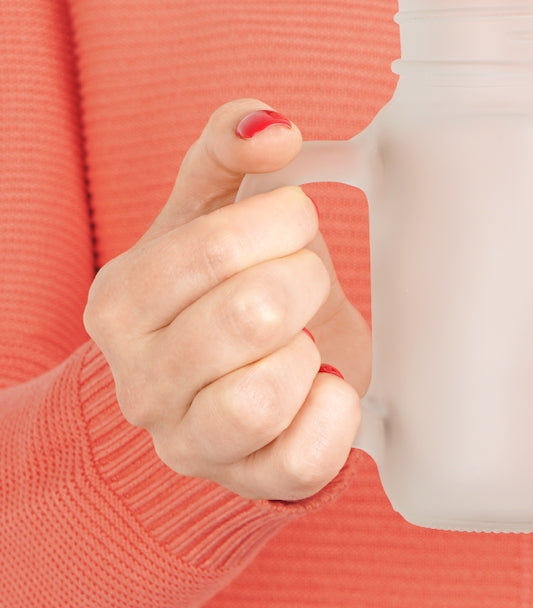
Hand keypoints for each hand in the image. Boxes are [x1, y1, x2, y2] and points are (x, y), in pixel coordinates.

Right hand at [84, 100, 369, 500]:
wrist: (231, 376)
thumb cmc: (223, 285)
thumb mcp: (213, 207)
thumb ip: (229, 148)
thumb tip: (272, 126)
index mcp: (122, 301)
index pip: (215, 248)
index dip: (282, 222)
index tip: (295, 222)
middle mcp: (140, 381)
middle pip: (251, 315)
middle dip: (304, 281)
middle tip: (304, 281)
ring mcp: (189, 442)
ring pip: (264, 396)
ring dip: (309, 351)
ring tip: (304, 338)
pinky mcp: (248, 481)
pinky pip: (304, 459)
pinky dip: (335, 412)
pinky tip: (324, 383)